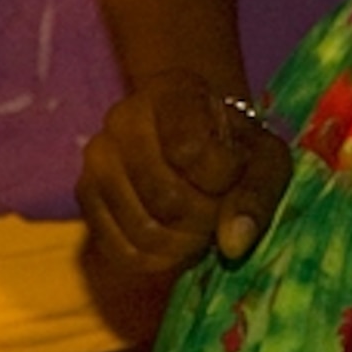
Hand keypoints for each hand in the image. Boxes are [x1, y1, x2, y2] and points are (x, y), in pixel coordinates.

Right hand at [76, 72, 290, 282]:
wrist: (195, 138)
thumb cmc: (233, 146)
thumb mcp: (265, 157)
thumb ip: (258, 194)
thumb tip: (234, 245)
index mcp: (171, 91)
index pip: (190, 151)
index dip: (223, 178)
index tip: (234, 172)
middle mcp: (123, 119)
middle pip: (167, 199)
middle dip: (207, 219)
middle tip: (220, 209)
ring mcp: (97, 159)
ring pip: (144, 231)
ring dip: (185, 243)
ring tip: (201, 225)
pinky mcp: (86, 198)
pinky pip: (120, 252)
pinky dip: (158, 259)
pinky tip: (176, 240)